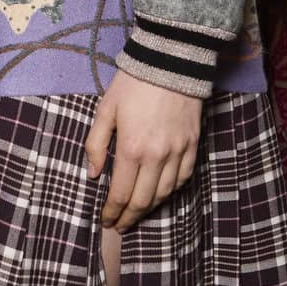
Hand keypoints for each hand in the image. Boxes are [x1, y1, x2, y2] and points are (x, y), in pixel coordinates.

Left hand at [85, 69, 202, 231]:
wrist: (171, 60)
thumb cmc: (133, 83)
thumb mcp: (105, 109)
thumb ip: (95, 144)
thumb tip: (93, 174)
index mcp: (131, 148)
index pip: (120, 194)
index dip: (112, 212)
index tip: (106, 221)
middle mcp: (156, 156)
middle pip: (143, 200)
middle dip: (129, 217)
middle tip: (120, 225)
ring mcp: (178, 151)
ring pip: (165, 193)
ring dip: (150, 208)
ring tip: (137, 212)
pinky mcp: (193, 144)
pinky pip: (184, 177)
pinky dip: (171, 191)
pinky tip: (162, 194)